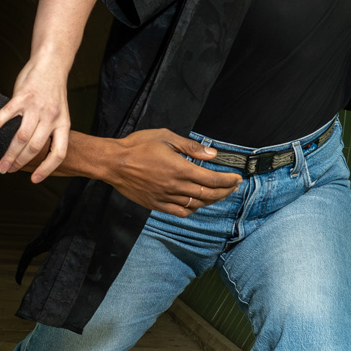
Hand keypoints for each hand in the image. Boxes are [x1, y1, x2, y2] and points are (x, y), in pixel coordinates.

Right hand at [0, 54, 70, 180]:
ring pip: (21, 136)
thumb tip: (31, 151)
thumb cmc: (52, 92)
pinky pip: (8, 113)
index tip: (35, 180)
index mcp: (63, 124)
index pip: (58, 153)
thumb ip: (48, 130)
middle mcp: (51, 117)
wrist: (51, 64)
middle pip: (35, 148)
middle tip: (7, 171)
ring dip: (8, 152)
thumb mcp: (58, 113)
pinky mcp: (23, 96)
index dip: (47, 169)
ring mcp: (37, 107)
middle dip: (19, 163)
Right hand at [102, 128, 240, 214]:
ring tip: (218, 194)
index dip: (228, 181)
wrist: (113, 163)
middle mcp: (175, 186)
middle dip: (225, 191)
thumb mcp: (165, 137)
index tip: (236, 179)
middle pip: (208, 195)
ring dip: (211, 201)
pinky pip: (180, 212)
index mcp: (180, 169)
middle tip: (233, 187)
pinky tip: (196, 204)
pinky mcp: (156, 204)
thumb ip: (190, 147)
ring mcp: (166, 197)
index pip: (212, 180)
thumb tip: (212, 154)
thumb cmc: (137, 146)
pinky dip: (192, 210)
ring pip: (196, 205)